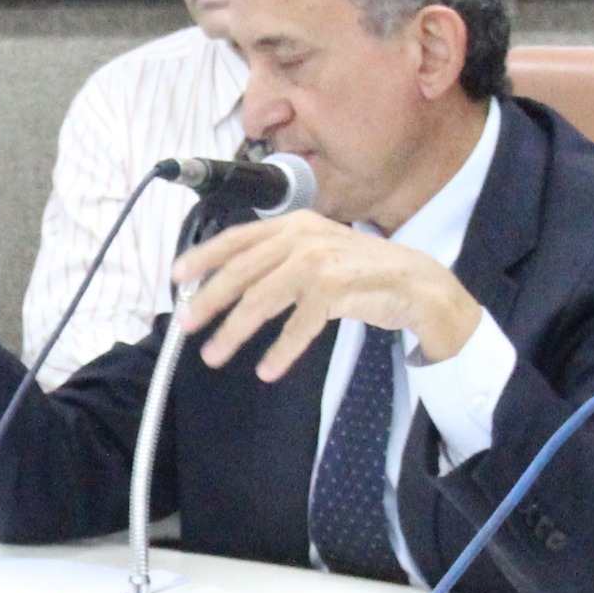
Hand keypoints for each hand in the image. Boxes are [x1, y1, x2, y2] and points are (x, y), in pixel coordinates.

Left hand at [169, 214, 482, 382]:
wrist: (415, 283)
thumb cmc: (361, 272)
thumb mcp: (316, 253)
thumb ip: (278, 260)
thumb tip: (229, 283)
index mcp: (294, 224)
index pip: (238, 238)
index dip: (204, 257)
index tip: (177, 277)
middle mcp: (303, 236)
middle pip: (242, 270)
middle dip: (209, 299)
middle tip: (186, 324)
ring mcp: (320, 260)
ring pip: (263, 298)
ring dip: (235, 330)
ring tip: (215, 353)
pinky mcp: (338, 288)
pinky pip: (299, 325)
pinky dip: (281, 350)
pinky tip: (267, 368)